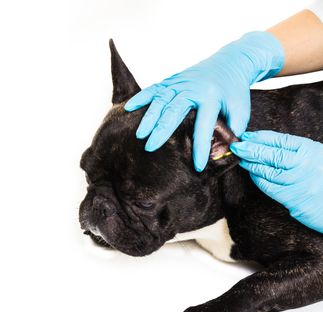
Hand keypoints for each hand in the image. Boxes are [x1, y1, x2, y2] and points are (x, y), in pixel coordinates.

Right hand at [125, 31, 283, 171]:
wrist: (231, 62)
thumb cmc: (235, 90)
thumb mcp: (241, 111)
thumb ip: (233, 132)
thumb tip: (224, 153)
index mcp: (211, 97)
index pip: (203, 127)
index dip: (200, 148)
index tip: (197, 167)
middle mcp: (192, 88)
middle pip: (173, 111)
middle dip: (161, 131)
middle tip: (150, 148)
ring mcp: (180, 82)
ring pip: (160, 100)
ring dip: (148, 117)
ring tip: (140, 134)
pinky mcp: (173, 80)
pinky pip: (154, 88)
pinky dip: (141, 98)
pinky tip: (129, 108)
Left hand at [230, 130, 322, 232]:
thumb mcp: (318, 158)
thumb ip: (298, 152)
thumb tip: (268, 145)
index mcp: (311, 150)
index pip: (280, 140)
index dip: (260, 137)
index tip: (247, 135)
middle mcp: (304, 164)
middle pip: (271, 154)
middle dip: (250, 148)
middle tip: (236, 145)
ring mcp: (298, 181)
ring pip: (267, 169)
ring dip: (250, 163)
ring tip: (241, 157)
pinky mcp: (292, 198)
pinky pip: (269, 186)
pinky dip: (258, 178)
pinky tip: (252, 173)